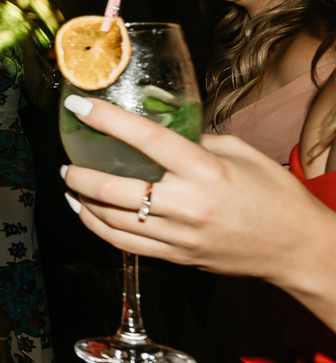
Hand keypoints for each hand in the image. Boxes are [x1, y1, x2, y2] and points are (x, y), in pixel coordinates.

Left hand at [61, 95, 333, 284]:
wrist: (298, 250)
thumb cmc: (275, 197)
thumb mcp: (241, 153)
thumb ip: (197, 138)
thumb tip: (160, 125)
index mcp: (204, 170)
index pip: (145, 138)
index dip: (106, 119)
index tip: (78, 106)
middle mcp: (186, 204)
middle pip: (113, 189)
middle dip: (77, 172)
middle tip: (64, 159)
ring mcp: (178, 235)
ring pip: (111, 220)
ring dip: (81, 199)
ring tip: (68, 183)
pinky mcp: (176, 257)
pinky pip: (123, 244)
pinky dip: (96, 226)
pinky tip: (84, 211)